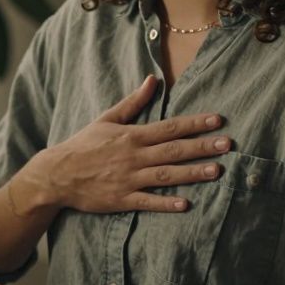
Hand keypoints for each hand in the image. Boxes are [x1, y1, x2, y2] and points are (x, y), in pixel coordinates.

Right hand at [18, 75, 228, 213]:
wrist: (57, 174)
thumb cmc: (83, 145)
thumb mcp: (106, 119)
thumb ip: (133, 102)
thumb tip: (152, 80)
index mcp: (132, 136)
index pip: (169, 127)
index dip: (194, 123)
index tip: (217, 120)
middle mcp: (134, 156)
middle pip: (173, 150)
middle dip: (202, 147)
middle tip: (227, 144)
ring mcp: (128, 179)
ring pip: (166, 175)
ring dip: (192, 173)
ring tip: (216, 171)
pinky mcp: (122, 199)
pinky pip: (148, 201)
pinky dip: (166, 203)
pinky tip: (185, 204)